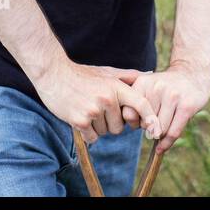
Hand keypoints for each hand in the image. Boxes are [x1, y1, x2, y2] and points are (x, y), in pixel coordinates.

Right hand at [33, 59, 161, 143]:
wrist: (53, 73)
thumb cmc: (81, 74)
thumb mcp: (106, 71)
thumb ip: (128, 75)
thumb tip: (149, 74)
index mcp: (116, 86)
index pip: (141, 104)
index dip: (151, 119)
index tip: (156, 132)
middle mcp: (107, 98)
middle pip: (120, 127)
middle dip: (111, 123)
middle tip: (97, 108)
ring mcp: (93, 110)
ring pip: (105, 133)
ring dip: (97, 127)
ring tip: (86, 109)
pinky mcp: (79, 120)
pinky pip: (92, 138)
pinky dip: (87, 133)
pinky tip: (79, 117)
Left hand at [120, 60, 209, 153]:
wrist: (191, 73)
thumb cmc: (164, 86)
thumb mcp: (146, 86)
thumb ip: (134, 103)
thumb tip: (130, 125)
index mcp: (143, 83)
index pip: (129, 114)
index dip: (132, 123)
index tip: (138, 123)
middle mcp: (157, 88)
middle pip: (145, 124)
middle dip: (148, 128)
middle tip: (155, 122)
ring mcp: (173, 96)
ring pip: (160, 130)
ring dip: (159, 135)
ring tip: (162, 126)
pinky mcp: (187, 106)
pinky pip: (173, 132)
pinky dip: (166, 144)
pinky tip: (161, 148)